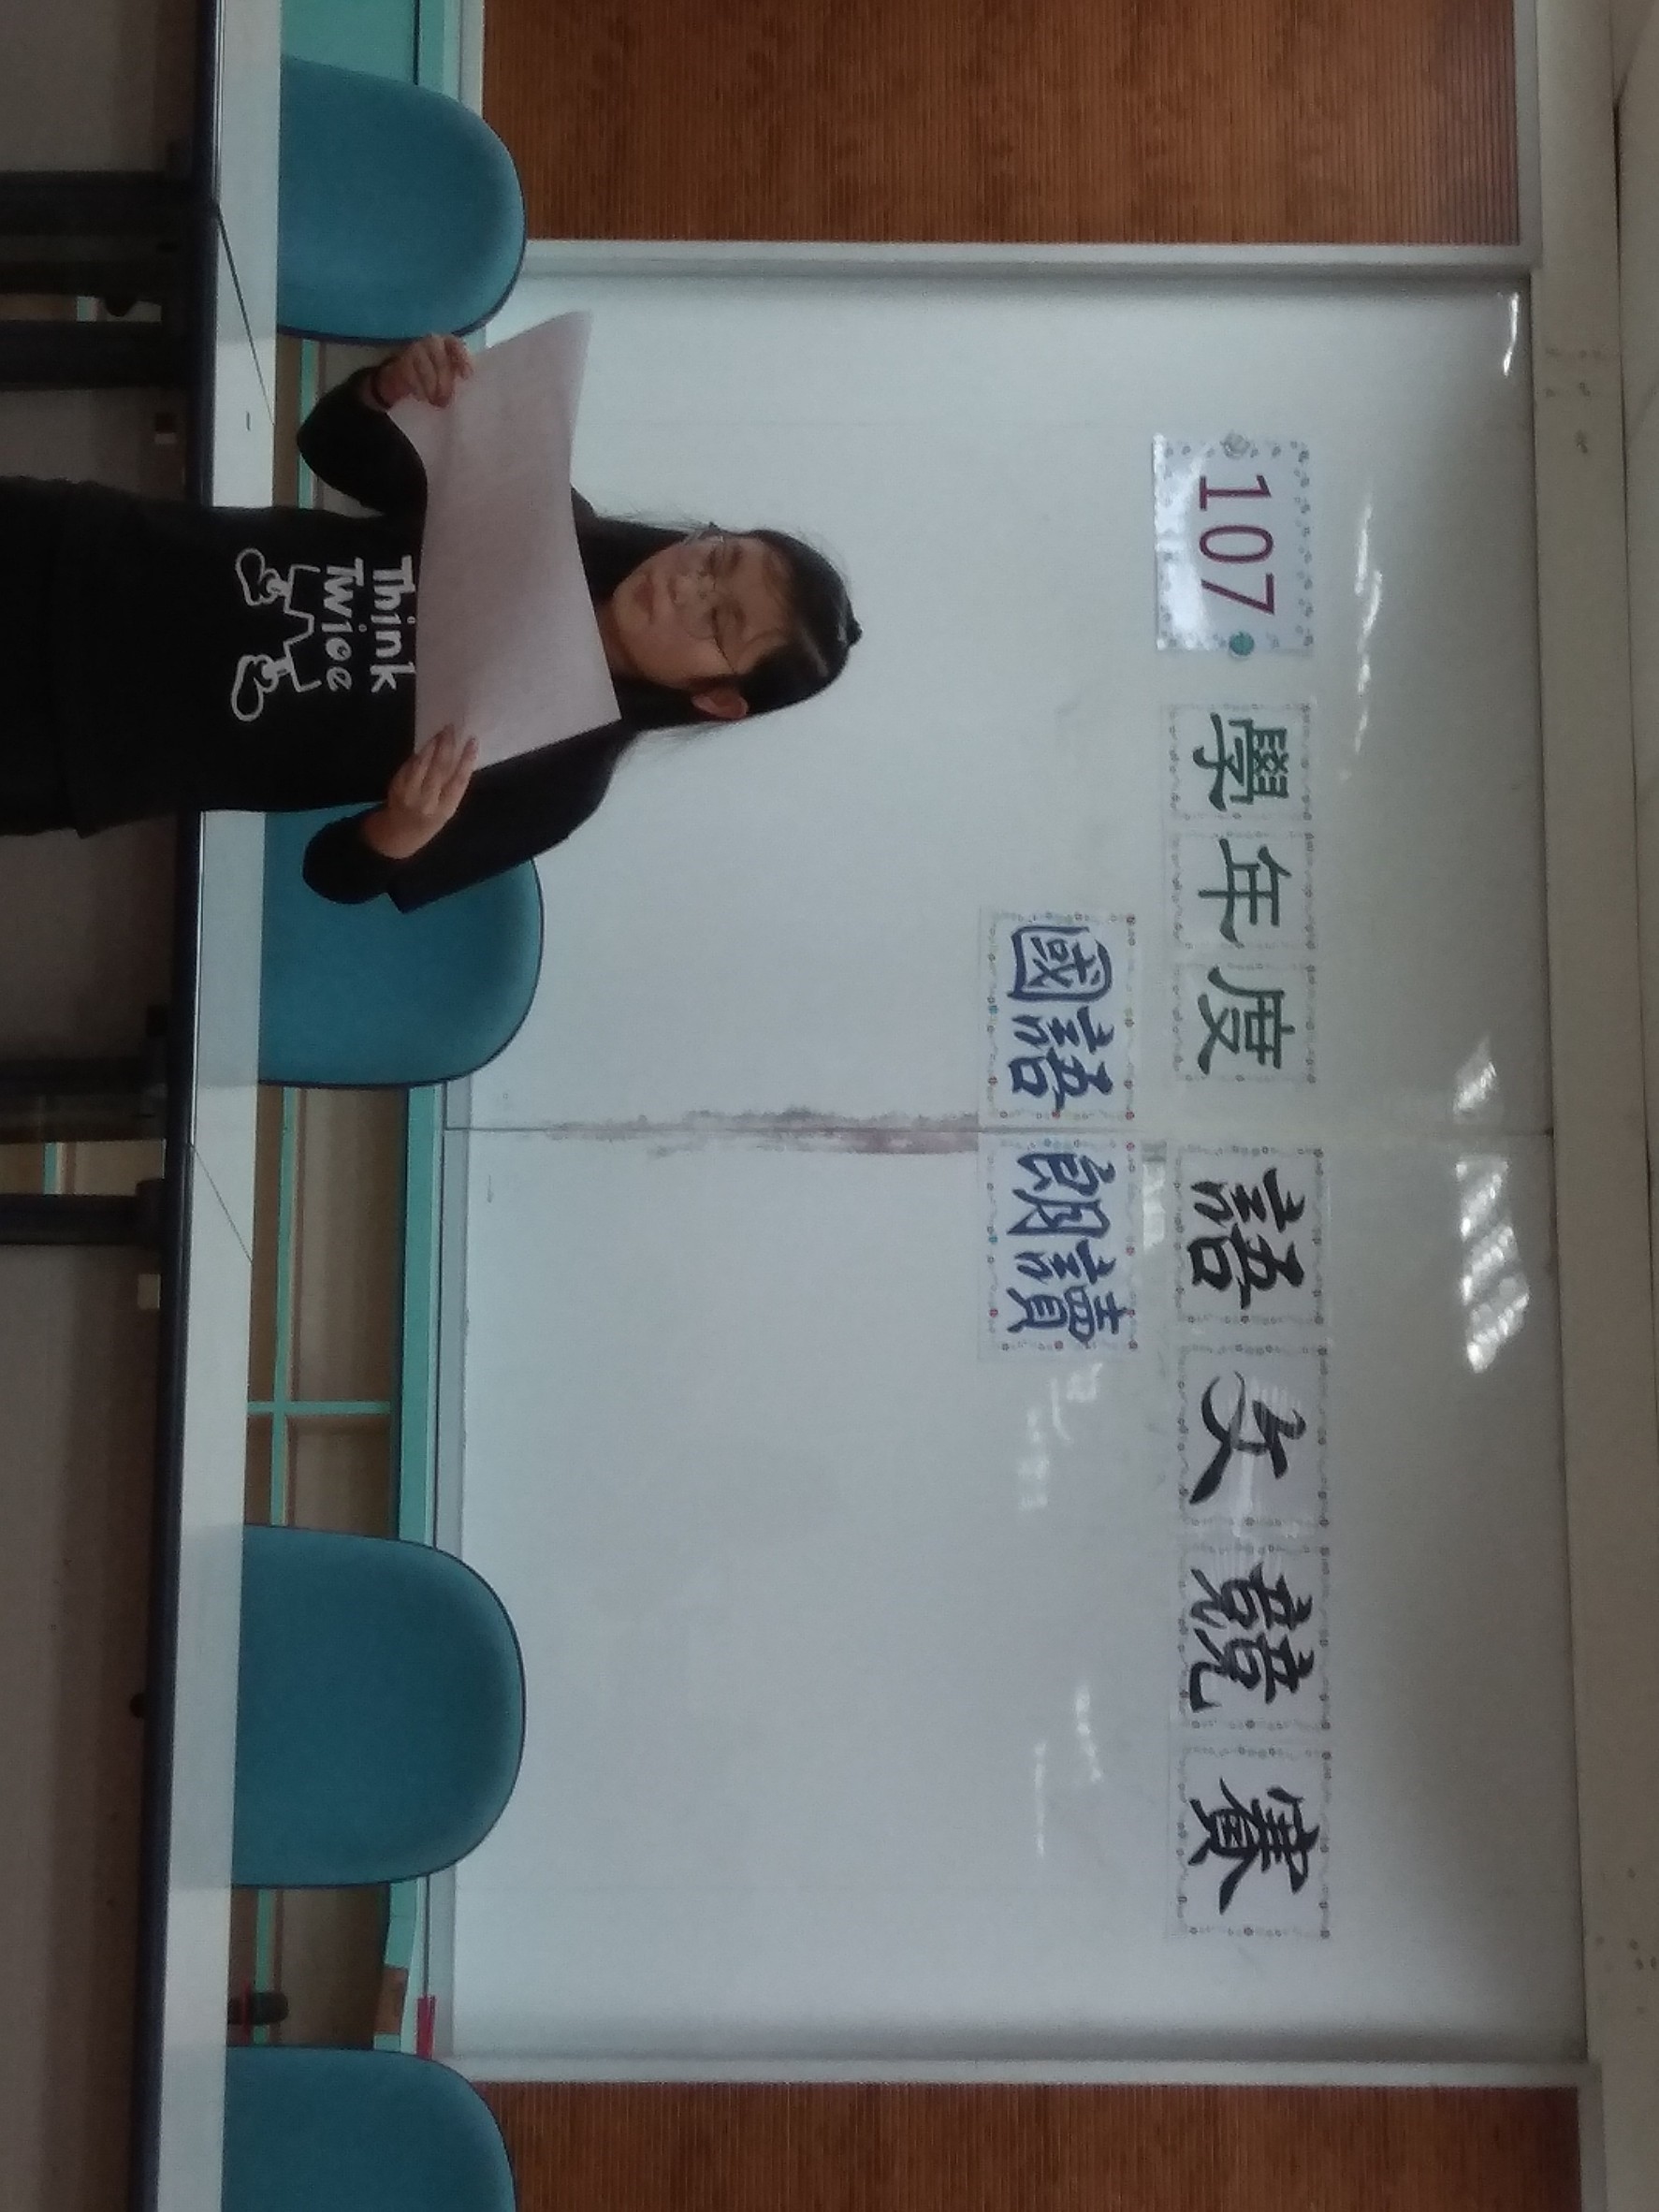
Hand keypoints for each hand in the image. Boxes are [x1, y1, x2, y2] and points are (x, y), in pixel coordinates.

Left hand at [363, 726, 479, 860]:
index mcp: (445, 809)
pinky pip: (410, 765)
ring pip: (422, 763)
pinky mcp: (396, 785)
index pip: (459, 780)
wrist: (398, 834)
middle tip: (452, 729)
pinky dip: (419, 754)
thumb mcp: (446, 809)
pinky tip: (427, 745)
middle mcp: (427, 801)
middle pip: (439, 768)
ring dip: (431, 745)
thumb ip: (451, 787)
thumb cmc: (429, 820)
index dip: (466, 760)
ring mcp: (409, 793)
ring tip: (440, 733)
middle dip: (447, 746)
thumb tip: (458, 757)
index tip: (472, 741)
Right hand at [369, 334, 472, 410]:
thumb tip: (472, 394)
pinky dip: (417, 388)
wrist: (405, 380)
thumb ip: (459, 379)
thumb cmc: (436, 378)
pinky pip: (410, 374)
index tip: (467, 376)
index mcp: (448, 344)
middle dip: (445, 381)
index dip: (462, 359)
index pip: (456, 345)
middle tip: (446, 401)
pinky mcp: (402, 362)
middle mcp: (432, 342)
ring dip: (431, 386)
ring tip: (435, 402)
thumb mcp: (450, 377)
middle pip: (440, 359)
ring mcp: (416, 350)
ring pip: (425, 366)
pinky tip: (422, 398)